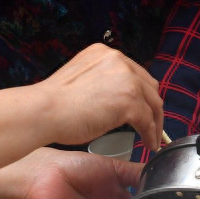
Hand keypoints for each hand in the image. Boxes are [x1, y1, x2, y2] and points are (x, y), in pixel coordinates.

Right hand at [38, 43, 163, 150]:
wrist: (43, 111)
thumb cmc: (54, 104)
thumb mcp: (81, 80)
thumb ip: (101, 82)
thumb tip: (116, 99)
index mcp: (105, 54)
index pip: (134, 73)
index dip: (142, 93)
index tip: (144, 108)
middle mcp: (118, 60)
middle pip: (148, 85)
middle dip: (152, 107)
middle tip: (153, 124)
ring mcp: (126, 79)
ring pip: (153, 103)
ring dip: (155, 123)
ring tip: (153, 138)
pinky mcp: (130, 101)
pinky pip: (148, 121)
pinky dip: (151, 134)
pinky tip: (148, 144)